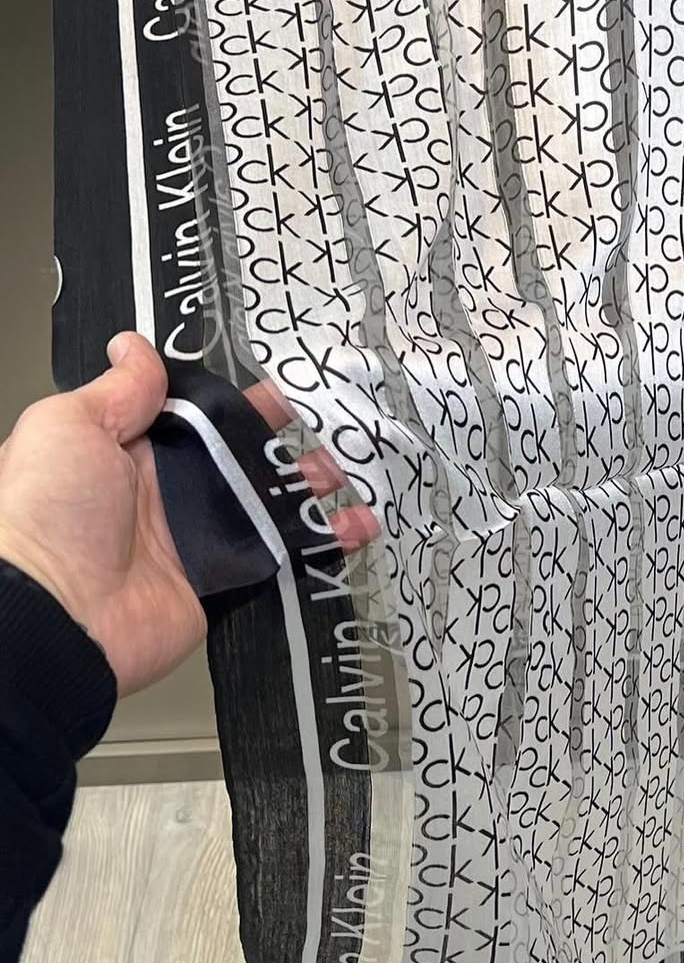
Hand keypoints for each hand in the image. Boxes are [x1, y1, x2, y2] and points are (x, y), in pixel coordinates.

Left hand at [0, 333, 375, 695]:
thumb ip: (117, 390)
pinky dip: (326, 541)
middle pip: (245, 456)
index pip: (200, 416)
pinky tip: (358, 525)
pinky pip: (285, 555)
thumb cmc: (46, 515)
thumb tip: (133, 347)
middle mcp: (169, 493)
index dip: (241, 401)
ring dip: (315, 485)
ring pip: (273, 503)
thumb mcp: (69, 427)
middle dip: (289, 439)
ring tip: (350, 470)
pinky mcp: (227, 579)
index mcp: (132, 451)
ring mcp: (202, 538)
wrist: (55, 615)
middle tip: (329, 424)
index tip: (284, 385)